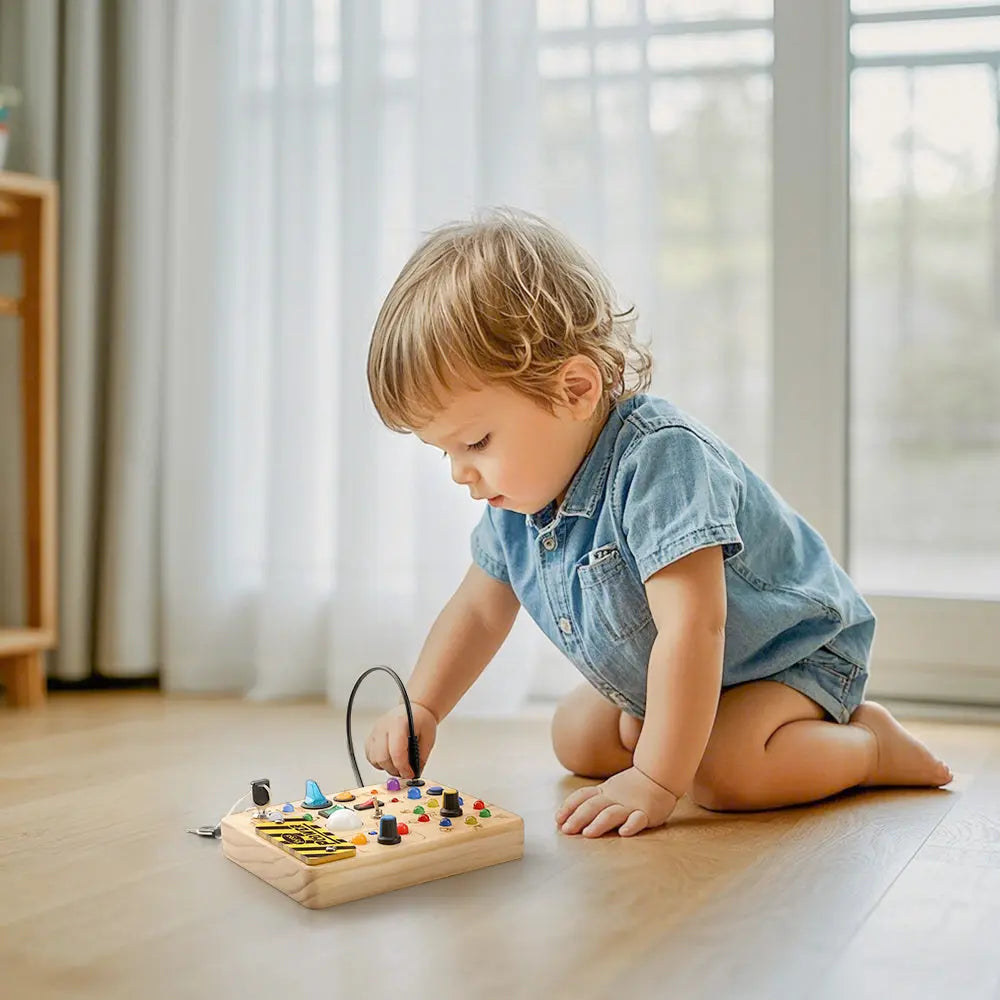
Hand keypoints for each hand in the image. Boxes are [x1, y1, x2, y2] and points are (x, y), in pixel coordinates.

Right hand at [365, 702, 437, 778]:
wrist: (415, 709)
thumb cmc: (422, 720)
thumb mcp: (428, 737)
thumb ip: (421, 757)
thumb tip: (415, 774)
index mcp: (399, 723)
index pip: (396, 751)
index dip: (403, 767)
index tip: (410, 774)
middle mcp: (383, 726)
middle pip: (382, 757)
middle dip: (395, 770)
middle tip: (405, 772)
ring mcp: (375, 731)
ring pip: (374, 759)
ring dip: (386, 767)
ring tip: (398, 765)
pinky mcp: (371, 736)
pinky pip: (370, 756)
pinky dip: (379, 762)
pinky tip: (389, 760)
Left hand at [555, 766, 677, 837]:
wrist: (658, 776)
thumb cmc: (631, 786)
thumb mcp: (608, 789)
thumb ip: (591, 800)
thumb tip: (564, 817)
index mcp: (604, 792)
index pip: (582, 797)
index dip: (569, 807)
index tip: (558, 820)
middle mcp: (614, 798)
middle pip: (593, 806)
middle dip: (578, 818)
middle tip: (567, 830)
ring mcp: (630, 805)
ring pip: (612, 813)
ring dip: (599, 823)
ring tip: (588, 833)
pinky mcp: (646, 813)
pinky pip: (638, 819)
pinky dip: (631, 825)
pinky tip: (624, 833)